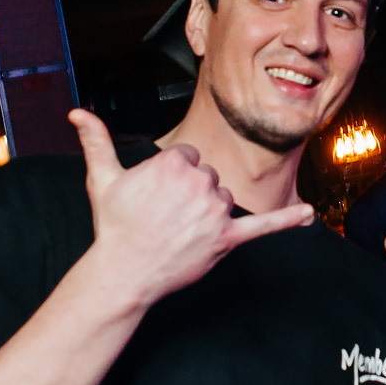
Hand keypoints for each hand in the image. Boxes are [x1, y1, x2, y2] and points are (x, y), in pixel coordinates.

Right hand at [70, 109, 313, 307]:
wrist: (123, 271)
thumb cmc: (114, 226)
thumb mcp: (103, 178)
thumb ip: (96, 140)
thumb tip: (77, 112)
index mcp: (175, 162)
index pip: (189, 157)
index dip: (172, 177)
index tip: (156, 196)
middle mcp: (199, 182)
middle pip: (208, 177)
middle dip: (190, 195)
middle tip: (164, 217)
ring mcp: (215, 211)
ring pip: (224, 199)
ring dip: (207, 213)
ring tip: (180, 231)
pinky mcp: (227, 239)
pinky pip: (263, 226)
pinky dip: (286, 221)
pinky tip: (308, 216)